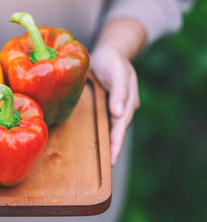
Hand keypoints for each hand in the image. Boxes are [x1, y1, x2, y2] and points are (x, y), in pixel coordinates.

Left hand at [91, 45, 139, 164]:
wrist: (108, 53)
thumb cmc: (112, 60)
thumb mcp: (117, 71)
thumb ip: (119, 91)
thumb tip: (118, 113)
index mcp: (128, 101)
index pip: (121, 126)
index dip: (116, 142)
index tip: (112, 158)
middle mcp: (122, 107)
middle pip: (117, 131)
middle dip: (113, 149)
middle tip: (106, 167)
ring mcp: (114, 108)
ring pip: (110, 129)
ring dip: (107, 144)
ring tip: (100, 161)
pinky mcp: (105, 106)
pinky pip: (103, 123)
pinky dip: (100, 133)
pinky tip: (93, 143)